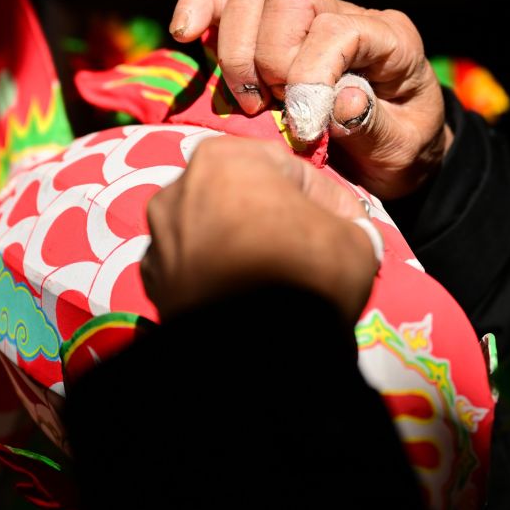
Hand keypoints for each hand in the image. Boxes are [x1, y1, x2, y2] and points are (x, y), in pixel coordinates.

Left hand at [141, 135, 377, 325]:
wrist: (255, 351)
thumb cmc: (305, 273)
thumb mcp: (356, 241)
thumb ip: (350, 227)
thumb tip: (346, 234)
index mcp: (225, 158)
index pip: (295, 173)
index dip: (330, 203)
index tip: (350, 230)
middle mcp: (179, 188)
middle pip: (248, 199)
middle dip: (279, 221)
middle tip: (313, 252)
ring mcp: (159, 237)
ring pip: (218, 233)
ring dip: (246, 247)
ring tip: (278, 278)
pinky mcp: (153, 283)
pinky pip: (199, 270)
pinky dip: (221, 278)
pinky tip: (247, 298)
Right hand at [169, 0, 451, 199]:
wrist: (393, 157)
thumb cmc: (403, 151)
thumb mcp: (403, 150)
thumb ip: (374, 126)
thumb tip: (340, 101)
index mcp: (391, 38)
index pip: (337, 29)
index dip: (310, 76)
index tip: (304, 128)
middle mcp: (345, 13)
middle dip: (272, 63)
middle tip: (280, 113)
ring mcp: (303, 18)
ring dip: (238, 56)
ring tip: (254, 105)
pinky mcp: (266, 32)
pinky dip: (201, 10)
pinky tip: (187, 36)